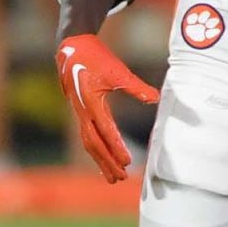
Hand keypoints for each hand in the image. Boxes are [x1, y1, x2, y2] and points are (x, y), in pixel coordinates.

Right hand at [56, 33, 158, 181]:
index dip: (116, 148)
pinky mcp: (80, 113)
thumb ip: (137, 87)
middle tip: (121, 177)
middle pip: (94, 144)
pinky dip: (95, 151)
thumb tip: (155, 99)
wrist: (72, 48)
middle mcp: (83, 112)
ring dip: (100, 161)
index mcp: (92, 103)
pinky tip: (103, 161)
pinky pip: (87, 137)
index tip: (127, 162)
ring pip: (89, 143)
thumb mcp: (118, 71)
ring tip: (112, 178)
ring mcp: (80, 114)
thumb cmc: (96, 58)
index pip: (106, 131)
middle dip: (107, 162)